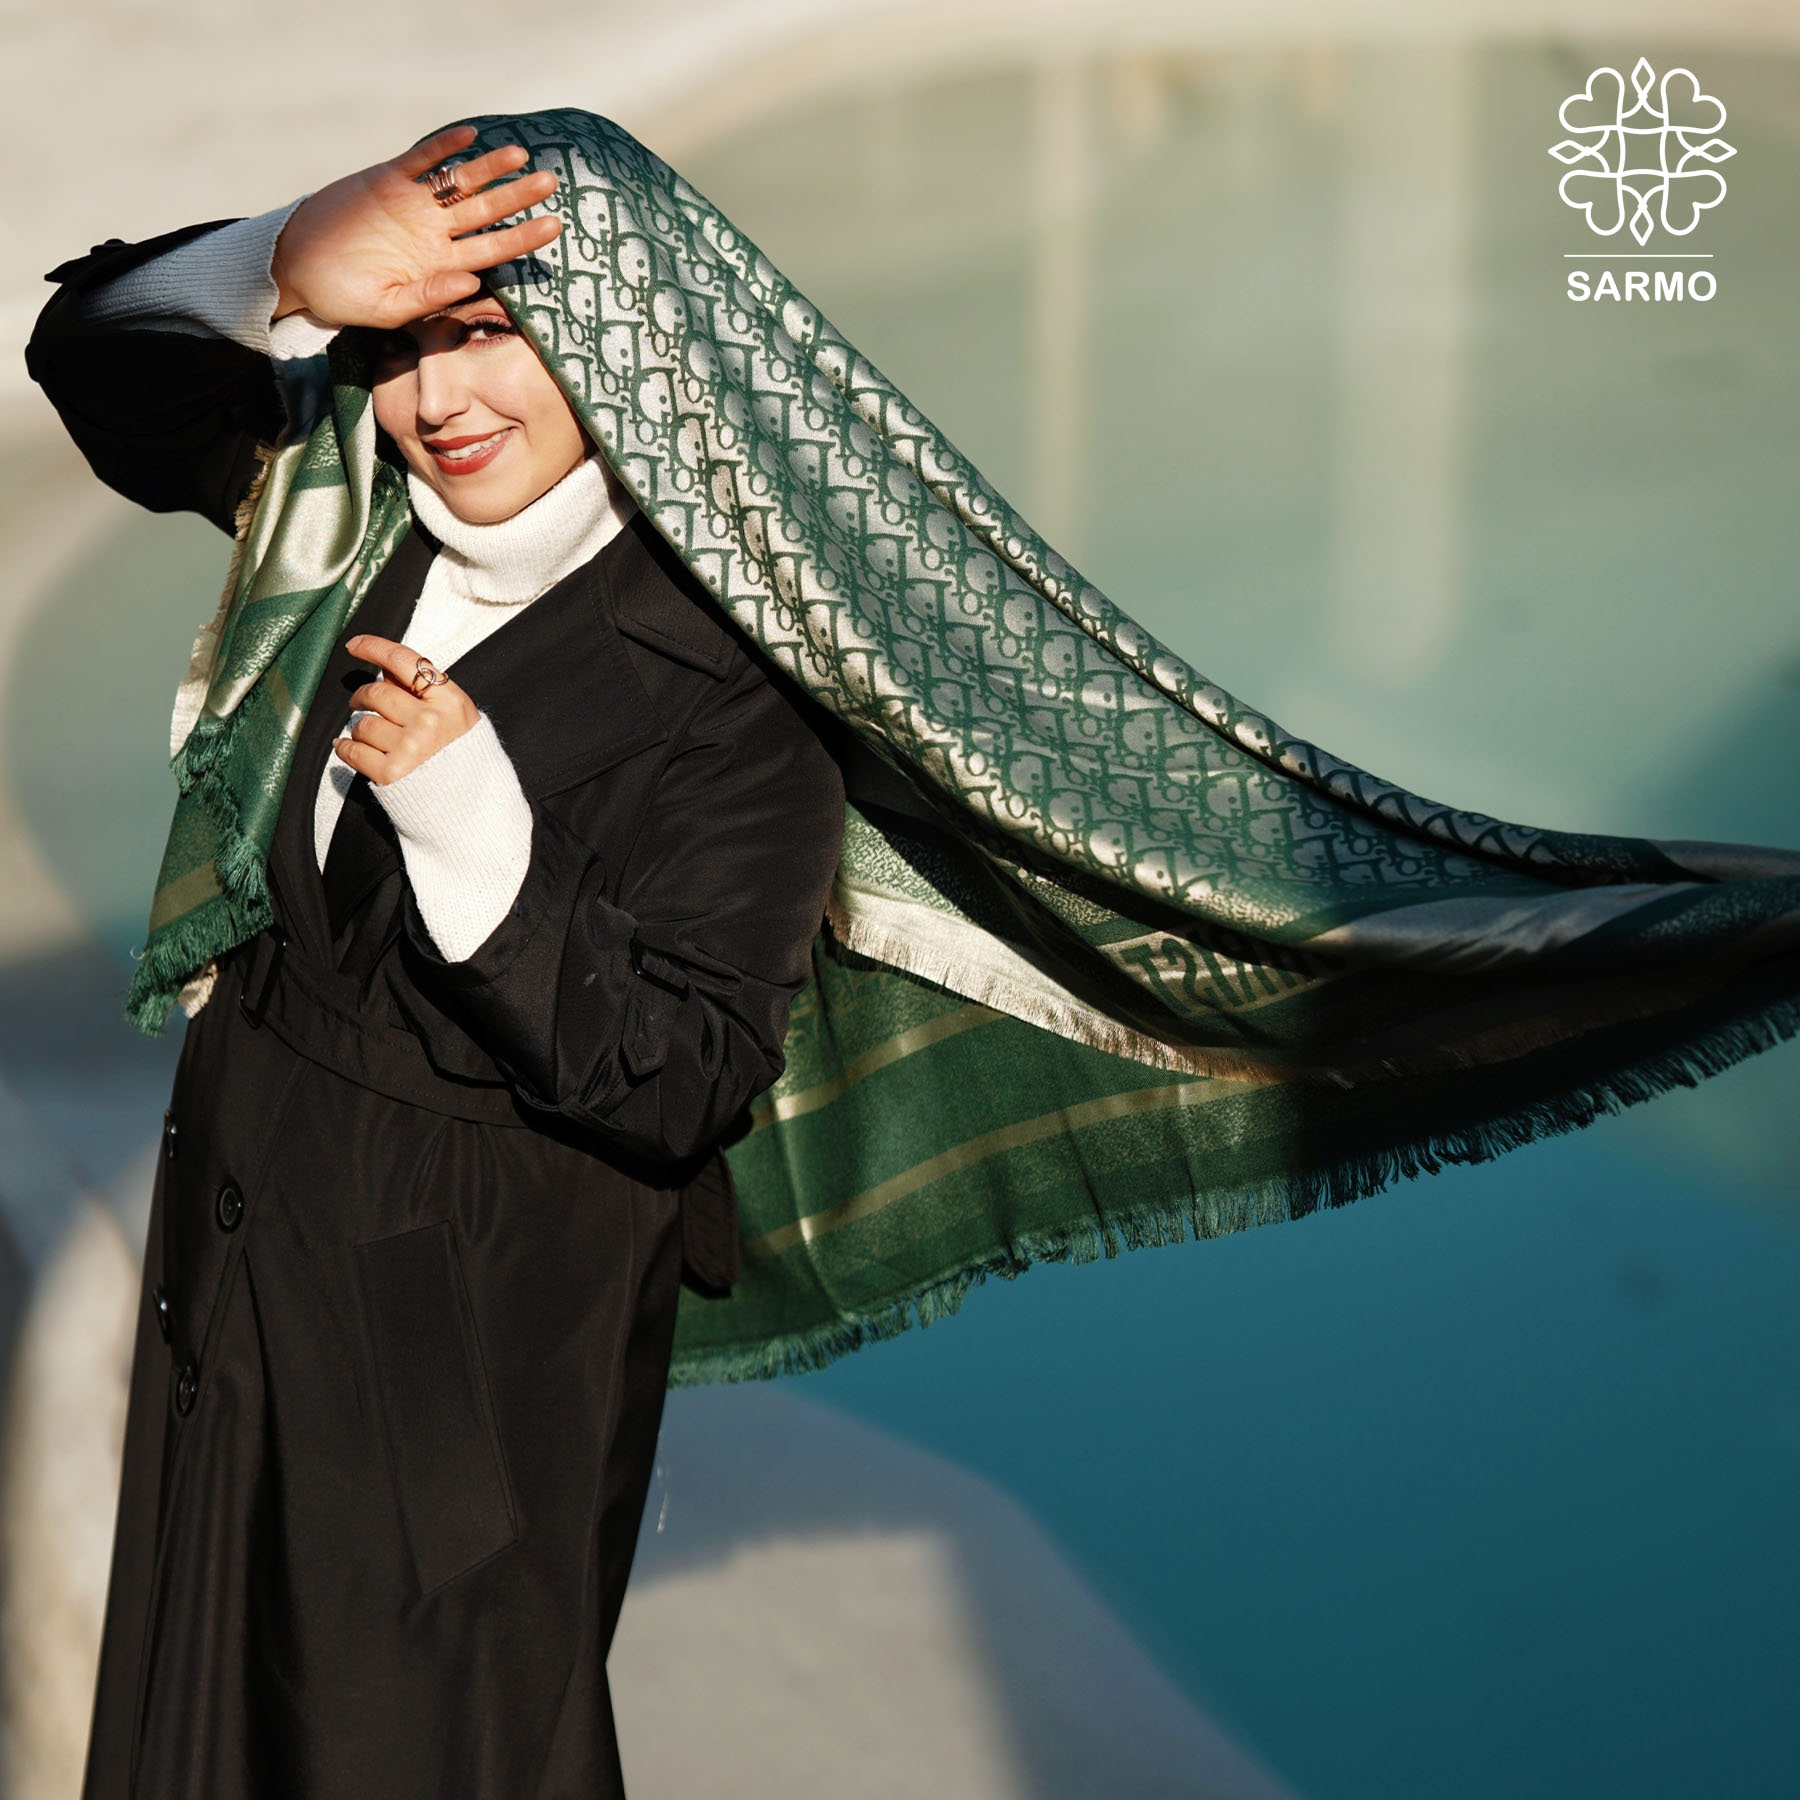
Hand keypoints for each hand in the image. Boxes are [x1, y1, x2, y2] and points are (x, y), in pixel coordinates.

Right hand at [270, 125, 561, 330]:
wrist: (297, 270)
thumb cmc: (344, 298)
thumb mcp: (387, 310)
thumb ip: (430, 298)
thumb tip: (471, 285)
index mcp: (440, 266)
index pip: (491, 249)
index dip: (523, 238)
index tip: (553, 227)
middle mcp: (433, 233)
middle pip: (485, 210)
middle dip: (517, 196)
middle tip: (552, 181)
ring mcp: (412, 205)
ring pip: (459, 182)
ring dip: (489, 168)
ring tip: (520, 153)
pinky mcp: (385, 181)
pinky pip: (420, 161)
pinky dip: (442, 148)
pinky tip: (469, 136)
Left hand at [334, 635, 480, 785]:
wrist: (473, 808)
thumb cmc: (463, 760)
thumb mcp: (457, 717)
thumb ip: (425, 692)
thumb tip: (385, 667)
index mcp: (450, 702)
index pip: (404, 661)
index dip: (374, 648)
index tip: (354, 645)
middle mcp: (431, 722)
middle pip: (377, 693)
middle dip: (362, 696)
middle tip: (361, 702)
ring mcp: (411, 748)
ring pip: (363, 723)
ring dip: (360, 728)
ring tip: (373, 737)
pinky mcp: (392, 774)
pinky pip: (352, 750)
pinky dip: (346, 748)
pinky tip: (351, 748)